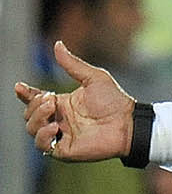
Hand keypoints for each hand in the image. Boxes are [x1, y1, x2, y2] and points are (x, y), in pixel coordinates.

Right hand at [14, 41, 134, 161]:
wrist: (129, 123)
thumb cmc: (115, 101)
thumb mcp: (93, 78)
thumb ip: (72, 64)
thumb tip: (57, 44)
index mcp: (62, 104)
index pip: (35, 99)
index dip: (24, 94)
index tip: (19, 87)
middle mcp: (59, 120)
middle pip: (29, 114)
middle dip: (34, 105)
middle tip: (52, 99)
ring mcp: (61, 135)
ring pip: (32, 129)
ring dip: (36, 117)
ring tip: (52, 109)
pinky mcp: (66, 149)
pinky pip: (44, 146)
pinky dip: (43, 136)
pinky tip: (54, 126)